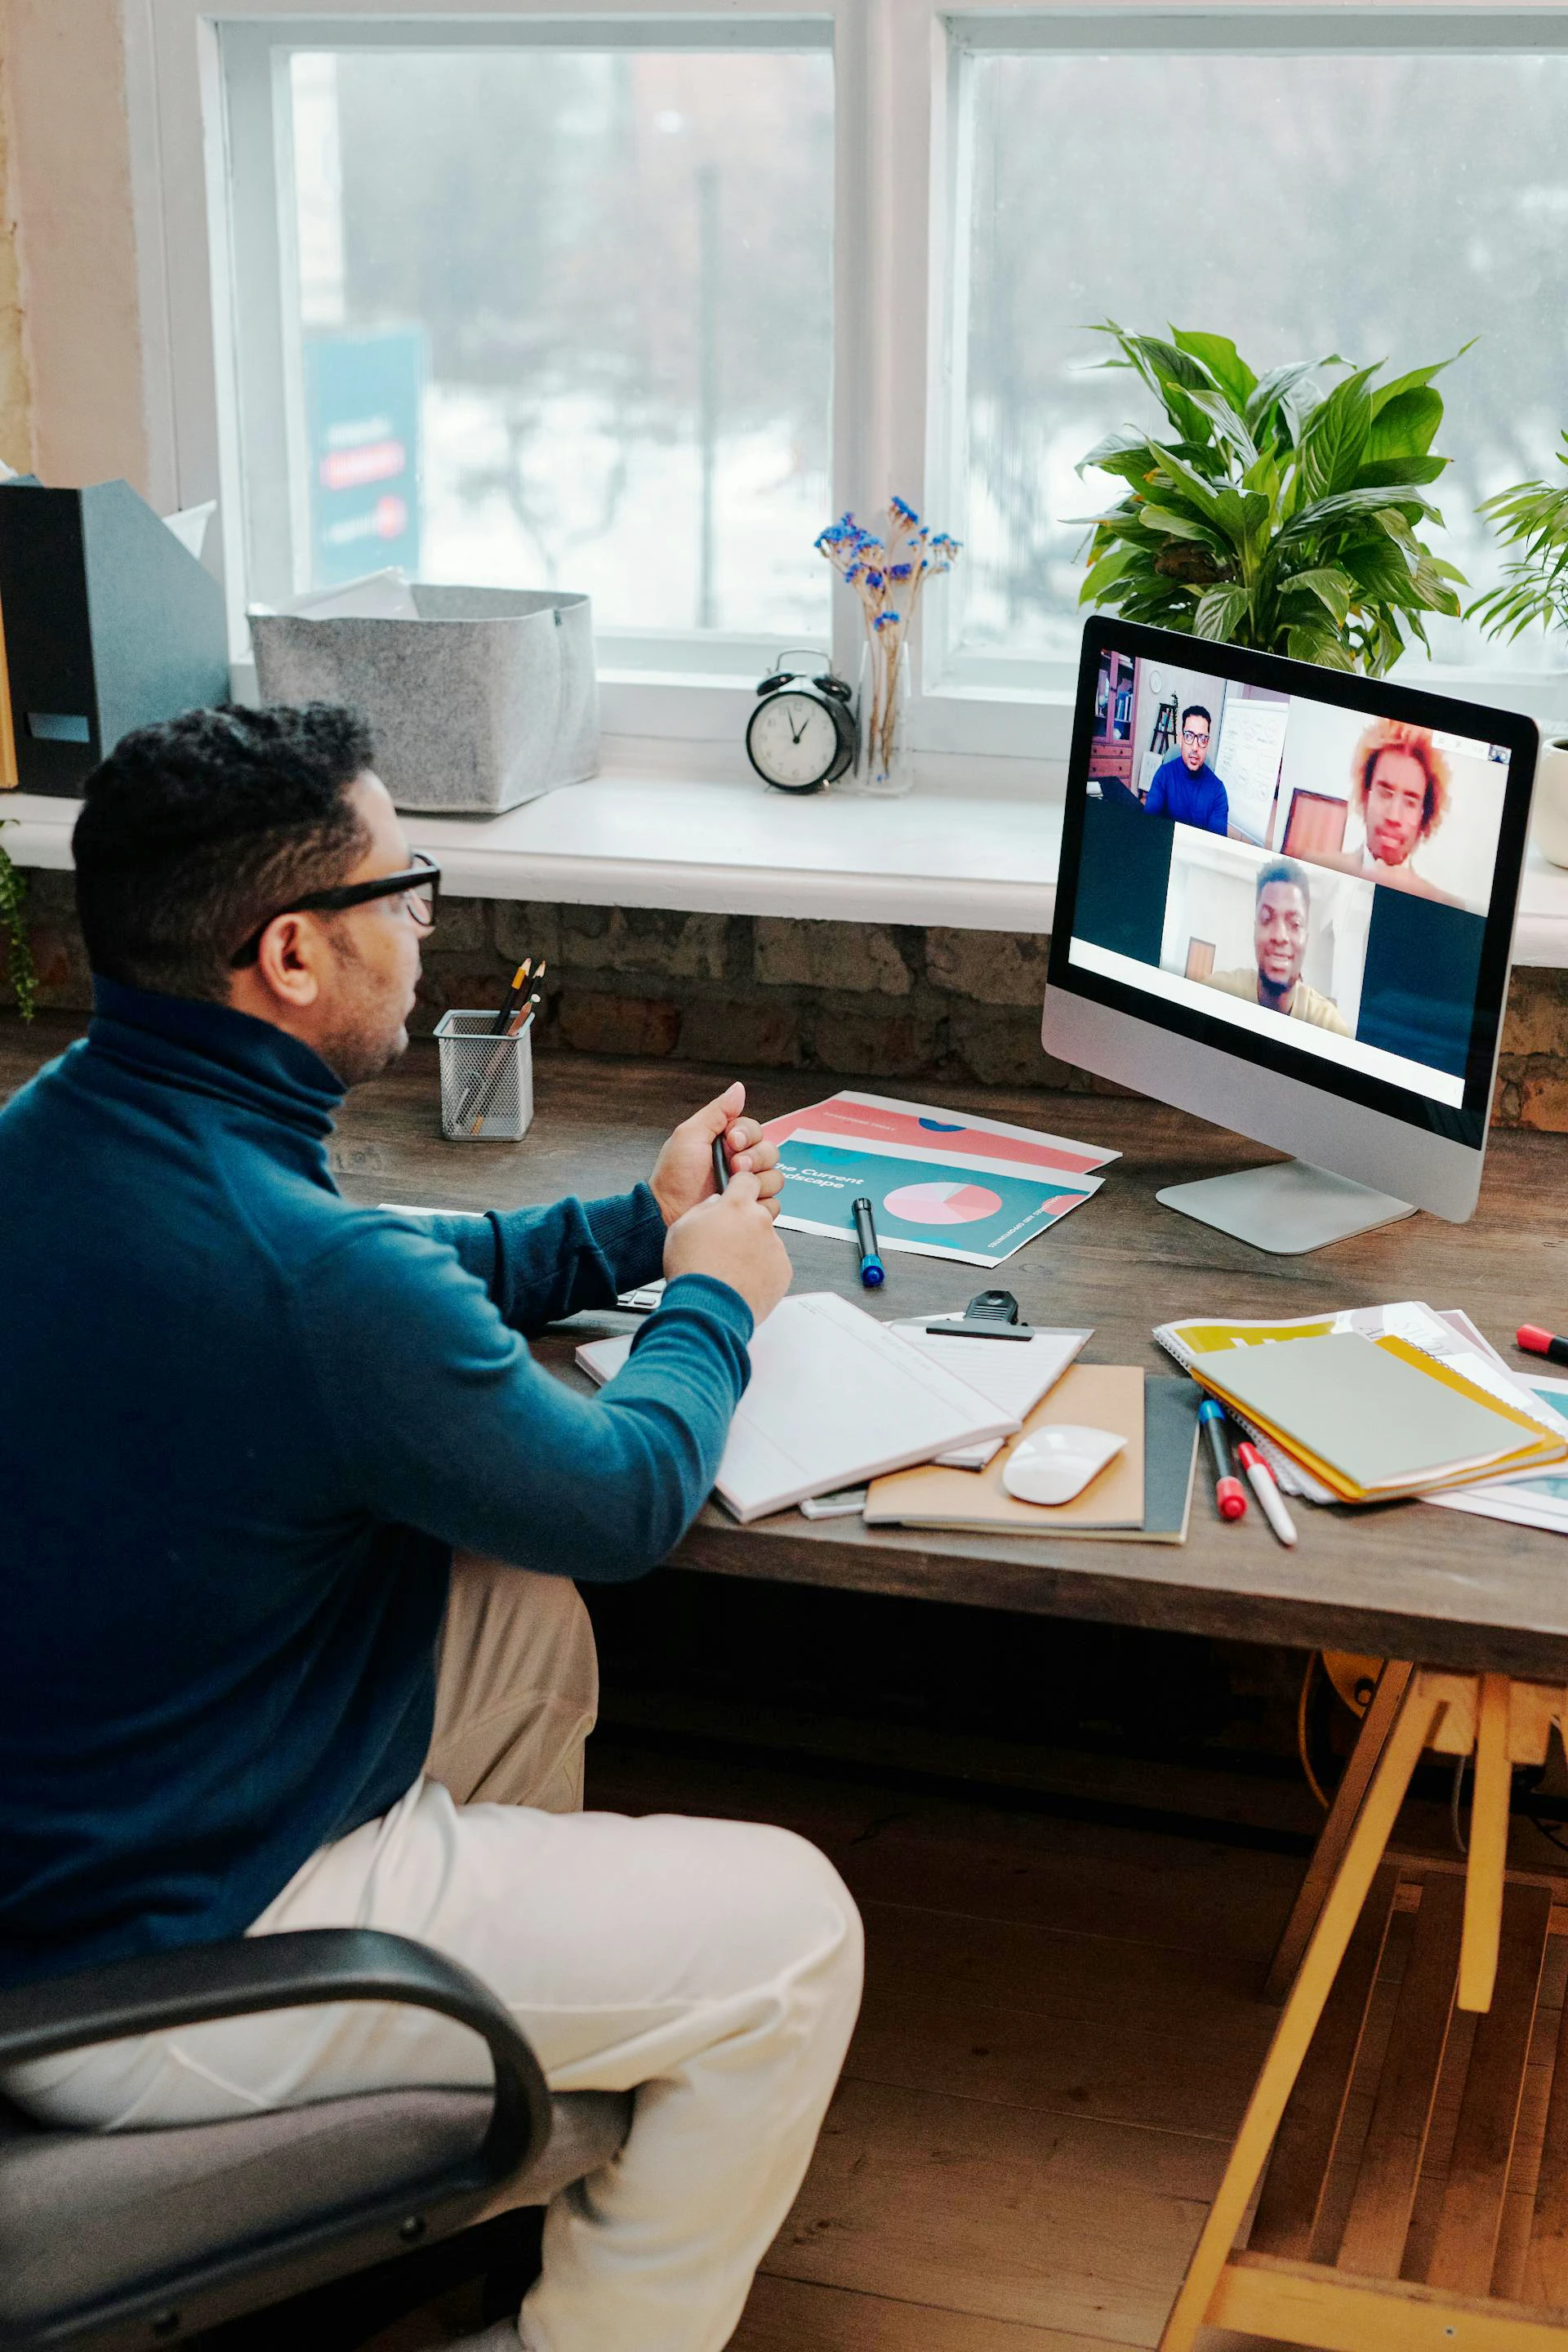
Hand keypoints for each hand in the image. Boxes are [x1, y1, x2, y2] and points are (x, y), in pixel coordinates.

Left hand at [648, 1081, 783, 1226]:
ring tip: (733, 1187)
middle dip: (754, 1158)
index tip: (731, 1142)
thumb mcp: (690, 1136)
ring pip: (775, 1177)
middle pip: (770, 1152)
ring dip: (758, 1182)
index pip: (756, 1130)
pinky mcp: (750, 1210)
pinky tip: (739, 1203)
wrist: (668, 1214)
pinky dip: (759, 1203)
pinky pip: (772, 1204)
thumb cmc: (673, 1177)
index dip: (748, 1135)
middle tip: (733, 1166)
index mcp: (728, 1143)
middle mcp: (741, 1164)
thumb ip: (717, 1112)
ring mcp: (747, 1188)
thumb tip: (738, 1089)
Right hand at [663, 1172, 792, 1327]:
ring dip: (752, 1249)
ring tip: (729, 1268)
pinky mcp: (782, 1270)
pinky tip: (740, 1280)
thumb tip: (714, 1204)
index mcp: (736, 1207)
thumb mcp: (682, 1228)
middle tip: (725, 1243)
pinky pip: (773, 1264)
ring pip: (765, 1240)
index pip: (747, 1180)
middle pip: (756, 1214)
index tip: (738, 1191)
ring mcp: (774, 1247)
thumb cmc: (692, 1271)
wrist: (708, 1308)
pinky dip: (761, 1270)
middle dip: (743, 1224)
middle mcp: (760, 1222)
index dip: (740, 1185)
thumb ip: (703, 1209)